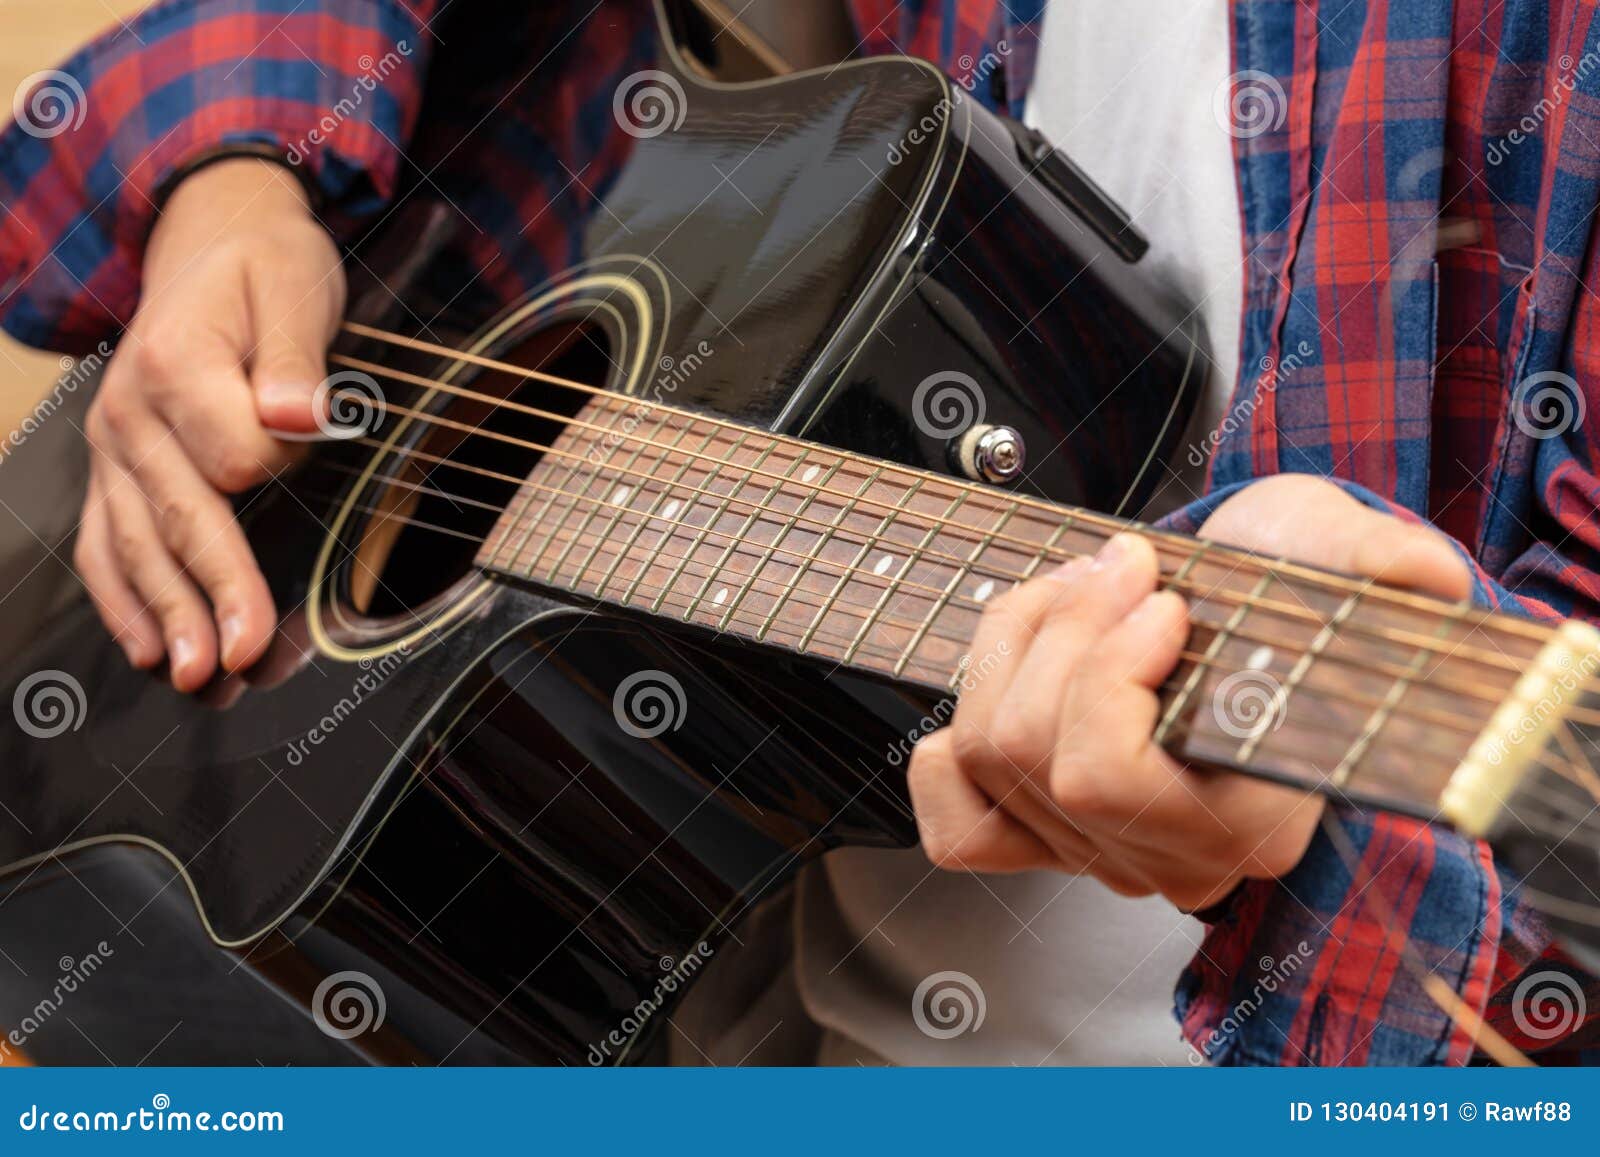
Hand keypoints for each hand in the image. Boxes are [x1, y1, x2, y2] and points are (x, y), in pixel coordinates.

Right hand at [74, 158, 345, 689]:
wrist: (208, 244)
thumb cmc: (262, 268)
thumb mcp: (294, 284)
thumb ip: (295, 354)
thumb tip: (298, 416)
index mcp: (176, 363)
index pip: (233, 454)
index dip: (280, 462)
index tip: (313, 440)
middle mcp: (130, 414)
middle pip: (179, 517)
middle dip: (214, 590)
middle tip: (239, 656)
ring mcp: (115, 449)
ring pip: (136, 546)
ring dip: (168, 617)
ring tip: (200, 678)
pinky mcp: (115, 473)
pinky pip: (106, 546)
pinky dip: (126, 603)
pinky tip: (150, 652)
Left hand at [906, 474, 1473, 909]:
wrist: (1258, 607)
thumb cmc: (1293, 589)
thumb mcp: (1347, 556)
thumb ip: (1387, 566)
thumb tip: (1421, 578)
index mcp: (1252, 819)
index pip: (1111, 778)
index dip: (1106, 674)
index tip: (1164, 598)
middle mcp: (1168, 857)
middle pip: (1033, 755)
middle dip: (1059, 631)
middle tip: (1118, 565)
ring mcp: (1096, 853)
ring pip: (986, 757)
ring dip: (1011, 644)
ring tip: (1075, 583)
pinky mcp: (1040, 835)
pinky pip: (955, 823)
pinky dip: (952, 738)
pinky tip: (1013, 667)